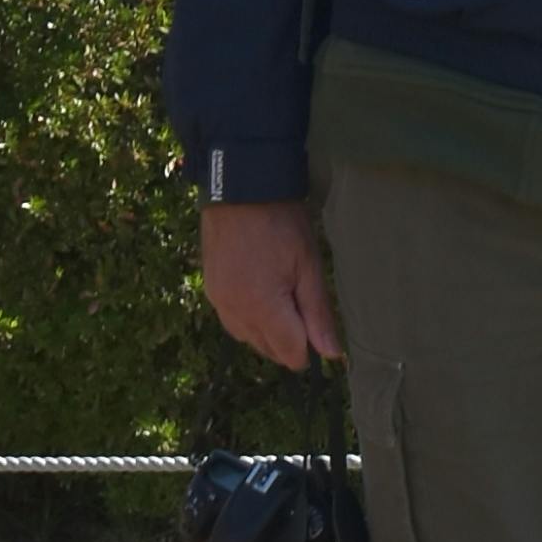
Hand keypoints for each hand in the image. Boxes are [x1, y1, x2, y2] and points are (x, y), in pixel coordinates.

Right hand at [200, 199, 341, 368]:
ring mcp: (218, 301)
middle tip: (300, 300)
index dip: (310, 347)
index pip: (291, 355)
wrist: (240, 187)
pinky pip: (231, 321)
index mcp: (263, 308)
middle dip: (289, 339)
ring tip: (281, 295)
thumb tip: (331, 355)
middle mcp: (235, 312)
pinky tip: (260, 294)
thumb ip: (318, 313)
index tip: (316, 322)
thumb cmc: (281, 222)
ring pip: (248, 338)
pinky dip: (248, 318)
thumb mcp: (308, 265)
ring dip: (267, 331)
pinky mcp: (210, 289)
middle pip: (268, 351)